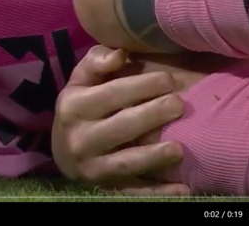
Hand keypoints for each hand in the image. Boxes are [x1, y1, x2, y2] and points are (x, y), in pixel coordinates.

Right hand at [52, 46, 188, 195]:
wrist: (64, 151)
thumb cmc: (81, 107)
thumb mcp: (81, 80)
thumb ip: (97, 61)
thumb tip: (121, 54)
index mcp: (74, 106)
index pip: (112, 94)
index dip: (143, 85)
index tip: (170, 79)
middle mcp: (80, 138)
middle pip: (122, 126)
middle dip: (153, 115)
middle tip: (180, 105)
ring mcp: (93, 166)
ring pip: (126, 162)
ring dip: (154, 157)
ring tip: (180, 148)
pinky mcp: (107, 187)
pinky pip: (135, 191)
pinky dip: (159, 193)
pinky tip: (184, 189)